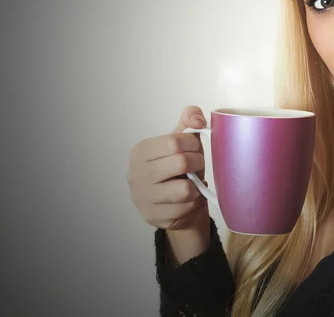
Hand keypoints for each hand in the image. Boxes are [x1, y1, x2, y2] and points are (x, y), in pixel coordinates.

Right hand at [128, 106, 209, 231]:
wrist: (176, 204)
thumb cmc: (180, 170)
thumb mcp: (183, 143)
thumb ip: (189, 122)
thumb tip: (197, 117)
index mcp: (140, 151)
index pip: (174, 141)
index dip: (193, 144)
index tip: (196, 149)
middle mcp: (136, 174)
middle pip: (181, 163)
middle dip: (198, 163)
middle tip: (197, 166)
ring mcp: (142, 197)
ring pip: (185, 189)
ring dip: (197, 186)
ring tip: (193, 184)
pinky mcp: (153, 216)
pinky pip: (186, 208)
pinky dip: (194, 203)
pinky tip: (188, 200)